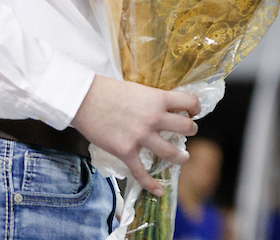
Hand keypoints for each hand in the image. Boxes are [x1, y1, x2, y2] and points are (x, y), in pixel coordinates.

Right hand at [71, 75, 199, 195]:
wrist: (84, 100)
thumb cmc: (108, 91)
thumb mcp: (138, 90)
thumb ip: (152, 100)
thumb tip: (162, 107)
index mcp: (159, 99)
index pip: (189, 102)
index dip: (195, 108)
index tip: (193, 112)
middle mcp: (154, 118)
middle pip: (186, 128)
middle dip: (191, 131)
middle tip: (188, 132)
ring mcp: (141, 136)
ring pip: (171, 152)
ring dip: (180, 157)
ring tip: (183, 158)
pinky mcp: (126, 151)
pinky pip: (141, 172)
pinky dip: (151, 184)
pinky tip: (159, 190)